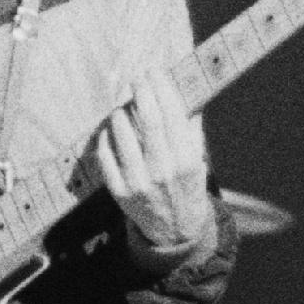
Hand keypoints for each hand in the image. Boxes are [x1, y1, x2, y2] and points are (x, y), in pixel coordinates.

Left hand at [97, 69, 215, 260]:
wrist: (175, 231)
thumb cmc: (185, 187)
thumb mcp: (197, 160)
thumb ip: (190, 130)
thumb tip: (185, 94)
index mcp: (186, 160)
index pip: (172, 114)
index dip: (161, 88)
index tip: (154, 72)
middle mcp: (163, 170)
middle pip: (149, 121)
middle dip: (141, 93)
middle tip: (136, 79)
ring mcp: (139, 182)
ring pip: (123, 135)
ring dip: (120, 114)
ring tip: (122, 108)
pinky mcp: (119, 192)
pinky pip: (106, 157)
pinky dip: (106, 139)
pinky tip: (110, 132)